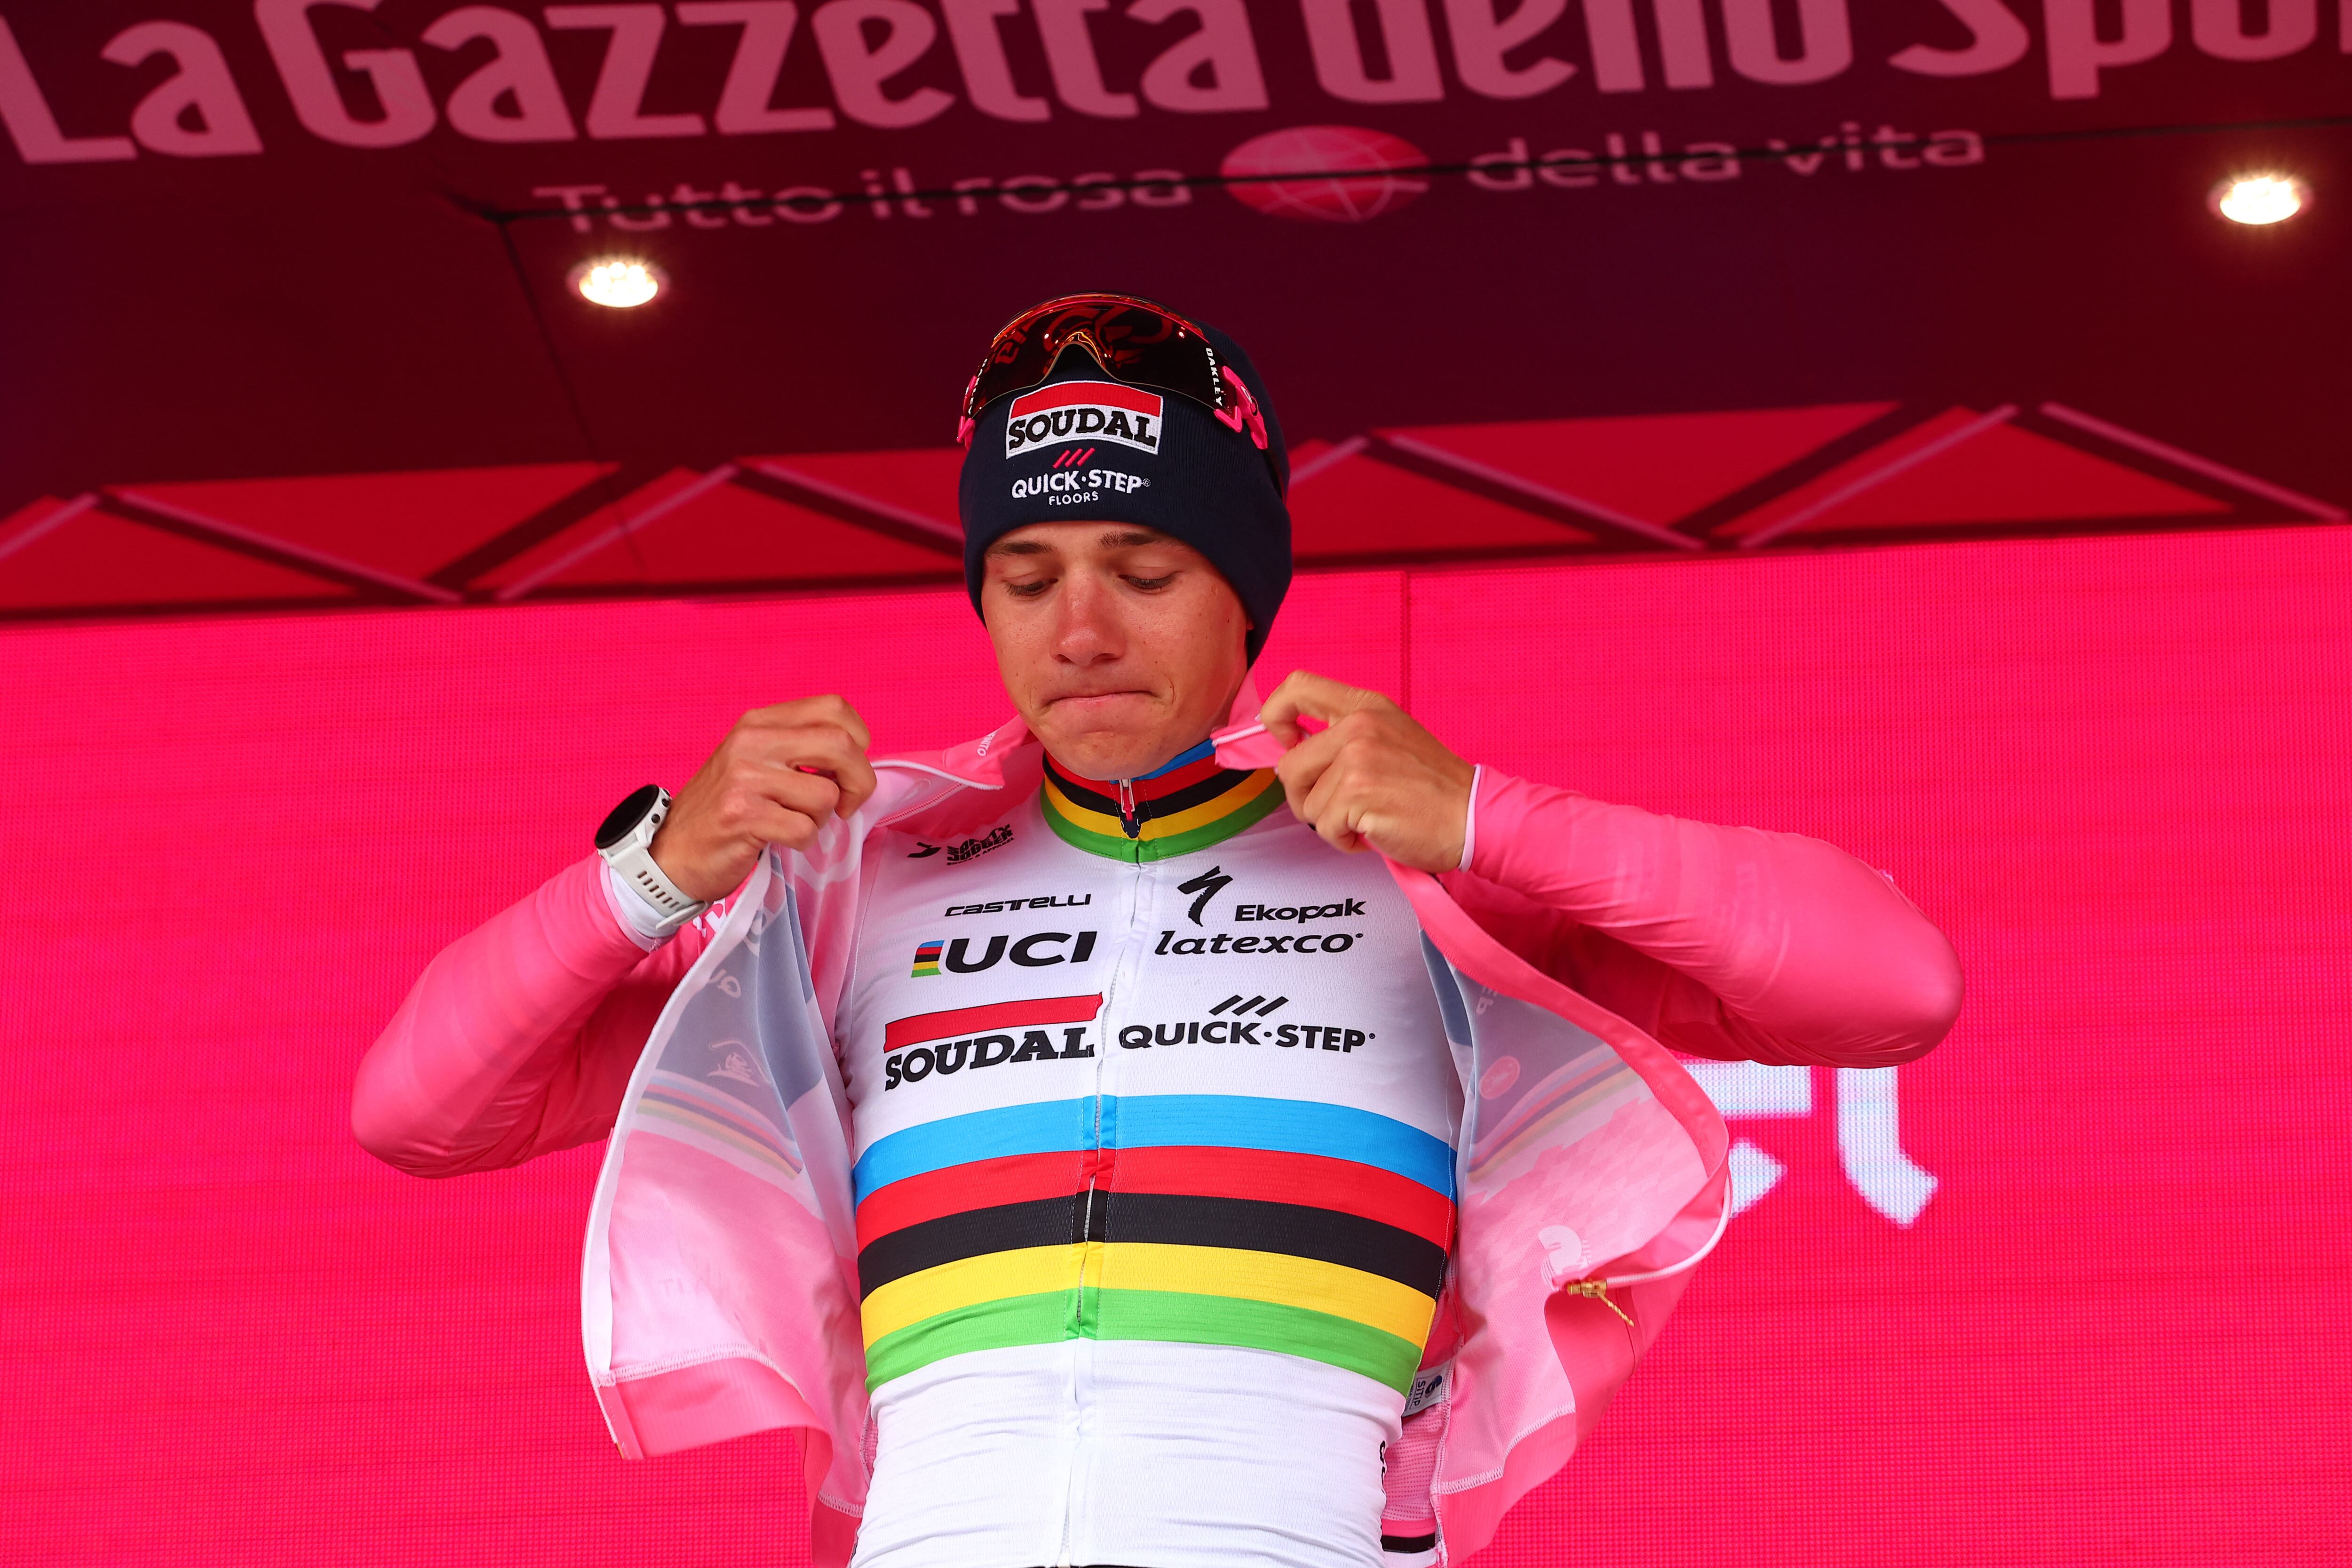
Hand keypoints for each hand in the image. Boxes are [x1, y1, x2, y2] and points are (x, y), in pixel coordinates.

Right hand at [651, 696, 876, 900]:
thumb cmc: (725, 807)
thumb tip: (856, 755)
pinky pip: (804, 829)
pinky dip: (802, 841)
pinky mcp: (742, 816)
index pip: (834, 708)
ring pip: (825, 795)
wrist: (672, 850)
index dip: (858, 739)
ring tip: (791, 821)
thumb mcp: (757, 760)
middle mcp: (751, 741)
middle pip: (840, 744)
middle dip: (859, 782)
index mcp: (759, 722)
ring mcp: (745, 778)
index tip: (848, 769)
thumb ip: (799, 748)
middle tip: (847, 804)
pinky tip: (779, 838)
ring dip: (820, 819)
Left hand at [1259, 672, 1474, 872]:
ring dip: (1331, 822)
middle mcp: (1358, 726)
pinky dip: (1345, 840)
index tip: (1287, 743)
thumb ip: (1344, 736)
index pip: (1296, 687)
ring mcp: (1356, 760)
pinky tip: (1374, 831)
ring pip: (1305, 804)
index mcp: (1365, 707)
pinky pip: (1323, 828)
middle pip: (1289, 766)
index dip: (1276, 716)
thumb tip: (1289, 754)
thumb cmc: (1433, 787)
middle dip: (1306, 798)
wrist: (1473, 816)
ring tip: (1368, 817)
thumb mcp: (1390, 738)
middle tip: (1340, 807)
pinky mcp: (1357, 795)